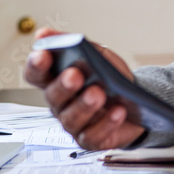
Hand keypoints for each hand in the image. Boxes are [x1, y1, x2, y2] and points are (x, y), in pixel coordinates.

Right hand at [23, 27, 144, 149]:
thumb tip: (44, 33)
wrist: (137, 101)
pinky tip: (118, 111)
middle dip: (64, 85)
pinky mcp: (90, 139)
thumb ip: (73, 43)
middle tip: (75, 74)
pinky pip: (94, 135)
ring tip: (98, 93)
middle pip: (53, 96)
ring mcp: (74, 123)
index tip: (43, 54)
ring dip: (85, 105)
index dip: (36, 65)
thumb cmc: (111, 77)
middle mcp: (60, 103)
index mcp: (56, 80)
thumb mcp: (97, 54)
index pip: (36, 74)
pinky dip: (107, 123)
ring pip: (72, 118)